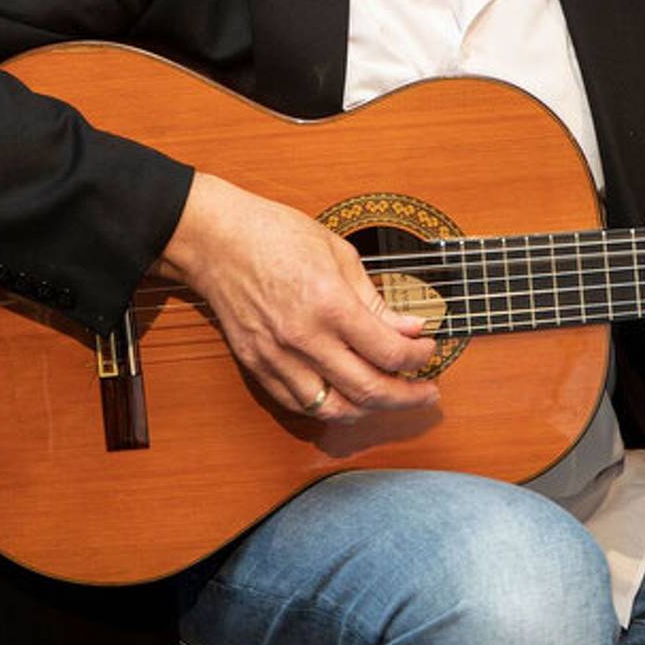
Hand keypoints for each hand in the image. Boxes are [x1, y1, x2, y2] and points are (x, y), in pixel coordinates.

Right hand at [152, 171, 438, 422]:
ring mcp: (278, 357)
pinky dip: (328, 406)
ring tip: (389, 398)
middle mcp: (305, 338)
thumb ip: (375, 300)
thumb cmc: (277, 234)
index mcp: (330, 304)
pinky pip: (299, 403)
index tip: (427, 349)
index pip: (389, 352)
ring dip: (369, 409)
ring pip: (334, 409)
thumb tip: (410, 328)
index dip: (419, 358)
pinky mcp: (257, 366)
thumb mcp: (339, 254)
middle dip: (408, 396)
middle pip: (369, 390)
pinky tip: (346, 394)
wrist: (217, 240)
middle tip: (427, 392)